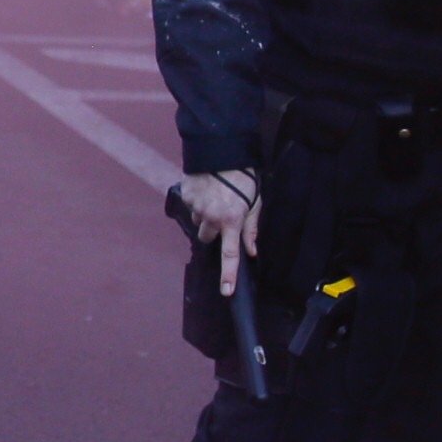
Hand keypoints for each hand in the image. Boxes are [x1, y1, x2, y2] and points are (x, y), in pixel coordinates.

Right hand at [179, 170, 259, 294]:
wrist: (223, 150)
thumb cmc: (244, 177)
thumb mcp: (256, 202)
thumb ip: (251, 228)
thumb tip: (252, 251)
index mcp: (232, 220)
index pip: (230, 254)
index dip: (228, 275)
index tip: (225, 291)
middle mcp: (211, 217)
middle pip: (206, 238)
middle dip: (212, 231)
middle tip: (221, 216)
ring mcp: (196, 206)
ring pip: (197, 221)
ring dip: (204, 215)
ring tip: (214, 197)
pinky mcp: (185, 195)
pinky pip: (190, 206)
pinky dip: (197, 201)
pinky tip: (206, 189)